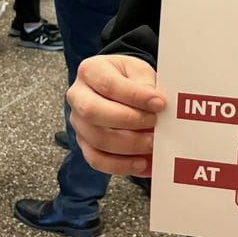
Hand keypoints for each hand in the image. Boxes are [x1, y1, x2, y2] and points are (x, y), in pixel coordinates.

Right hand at [67, 54, 165, 176]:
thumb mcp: (139, 71)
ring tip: (152, 144)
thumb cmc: (129, 77)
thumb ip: (145, 85)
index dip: (135, 96)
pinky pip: (97, 160)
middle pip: (94, 113)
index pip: (109, 84)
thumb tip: (156, 105)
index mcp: (91, 71)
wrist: (120, 85)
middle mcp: (77, 97)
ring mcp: (78, 123)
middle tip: (155, 123)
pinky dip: (121, 165)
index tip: (160, 103)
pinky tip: (141, 163)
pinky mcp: (84, 144)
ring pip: (96, 140)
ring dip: (129, 146)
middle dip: (129, 121)